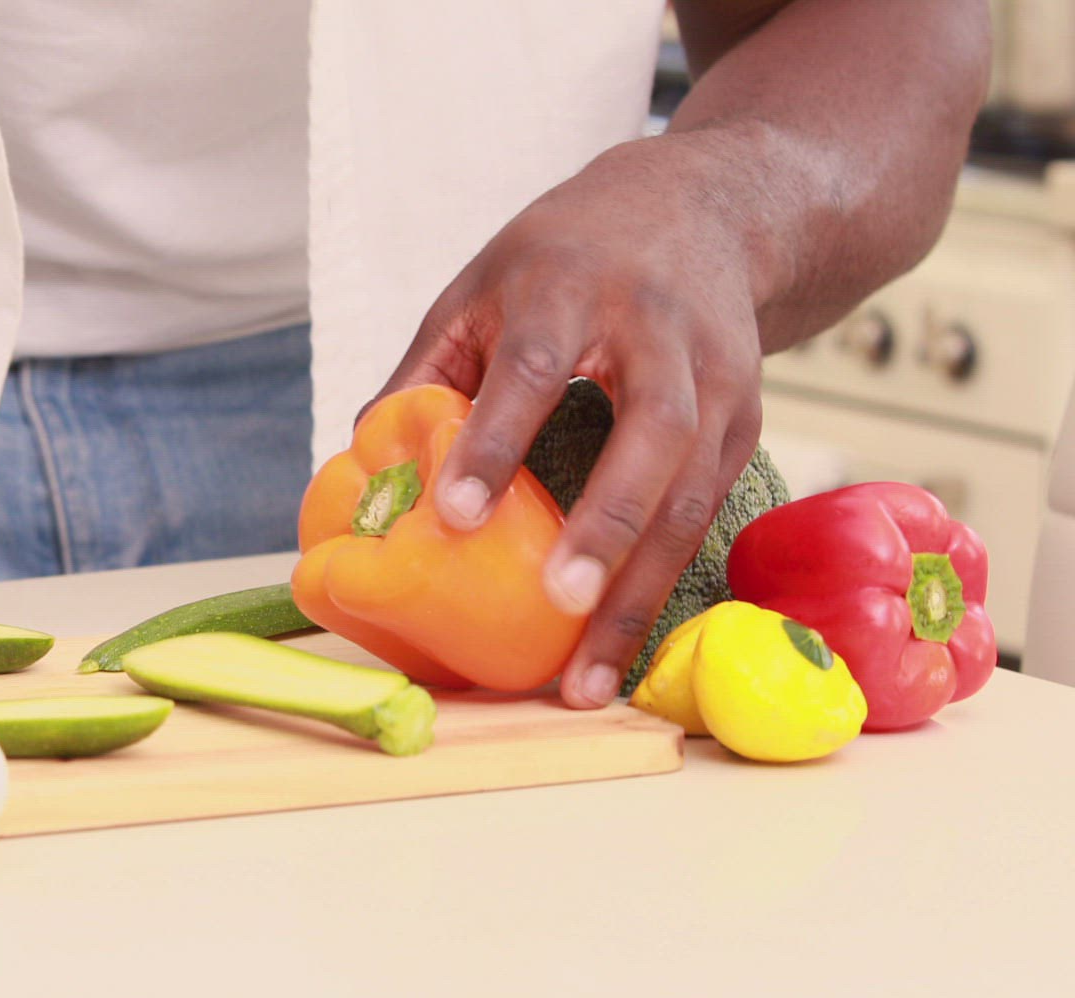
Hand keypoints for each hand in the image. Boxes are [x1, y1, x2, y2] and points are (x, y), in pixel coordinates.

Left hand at [374, 135, 765, 707]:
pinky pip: (706, 516)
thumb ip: (425, 370)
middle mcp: (658, 332)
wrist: (704, 208)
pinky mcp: (748, 422)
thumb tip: (359, 465)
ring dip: (640, 590)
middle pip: (647, 434)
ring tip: (588, 678)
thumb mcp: (481, 285)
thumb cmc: (565, 257)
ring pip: (690, 492)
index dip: (495, 440)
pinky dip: (665, 585)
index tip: (455, 514)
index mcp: (570, 287)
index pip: (531, 366)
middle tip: (556, 604)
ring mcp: (718, 379)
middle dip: (604, 525)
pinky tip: (623, 647)